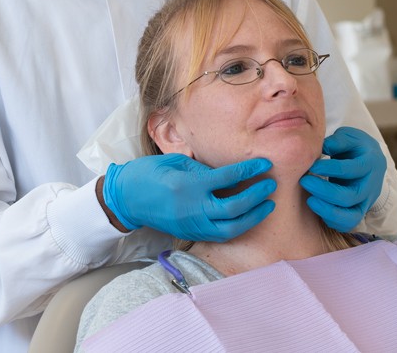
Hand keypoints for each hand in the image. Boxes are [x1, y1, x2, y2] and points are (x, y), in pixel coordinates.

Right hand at [102, 154, 276, 242]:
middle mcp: (192, 208)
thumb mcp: (175, 162)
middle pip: (234, 207)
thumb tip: (227, 173)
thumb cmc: (149, 174)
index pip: (228, 178)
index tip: (265, 163)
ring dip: (253, 217)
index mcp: (189, 184)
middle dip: (256, 196)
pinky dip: (237, 226)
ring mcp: (191, 224)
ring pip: (230, 227)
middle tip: (270, 185)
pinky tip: (247, 217)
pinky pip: (220, 235)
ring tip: (267, 205)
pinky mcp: (190, 234)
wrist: (126, 199)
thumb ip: (202, 169)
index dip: (249, 169)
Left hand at [299, 126, 385, 231]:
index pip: (350, 170)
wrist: (370, 160)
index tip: (311, 166)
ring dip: (327, 210)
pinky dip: (332, 220)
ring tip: (309, 200)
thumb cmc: (354, 147)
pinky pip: (348, 224)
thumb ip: (337, 141)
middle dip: (324, 191)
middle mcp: (370, 185)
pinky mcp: (359, 211)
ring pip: (351, 216)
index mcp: (369, 163)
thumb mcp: (348, 137)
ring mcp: (366, 201)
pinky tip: (317, 207)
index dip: (329, 168)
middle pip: (349, 196)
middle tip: (304, 181)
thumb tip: (322, 147)